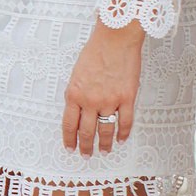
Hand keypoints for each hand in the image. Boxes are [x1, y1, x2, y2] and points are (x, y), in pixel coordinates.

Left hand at [62, 19, 145, 156]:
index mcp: (74, 94)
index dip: (69, 139)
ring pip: (106, 130)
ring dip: (104, 144)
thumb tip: (78, 111)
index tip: (70, 148)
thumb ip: (77, 93)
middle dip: (85, 146)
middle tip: (86, 155)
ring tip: (104, 151)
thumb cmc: (95, 52)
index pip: (69, 124)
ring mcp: (109, 100)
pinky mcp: (127, 98)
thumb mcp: (76, 74)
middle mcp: (90, 100)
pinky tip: (121, 139)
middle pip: (87, 131)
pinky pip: (125, 122)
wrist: (114, 39)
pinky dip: (123, 133)